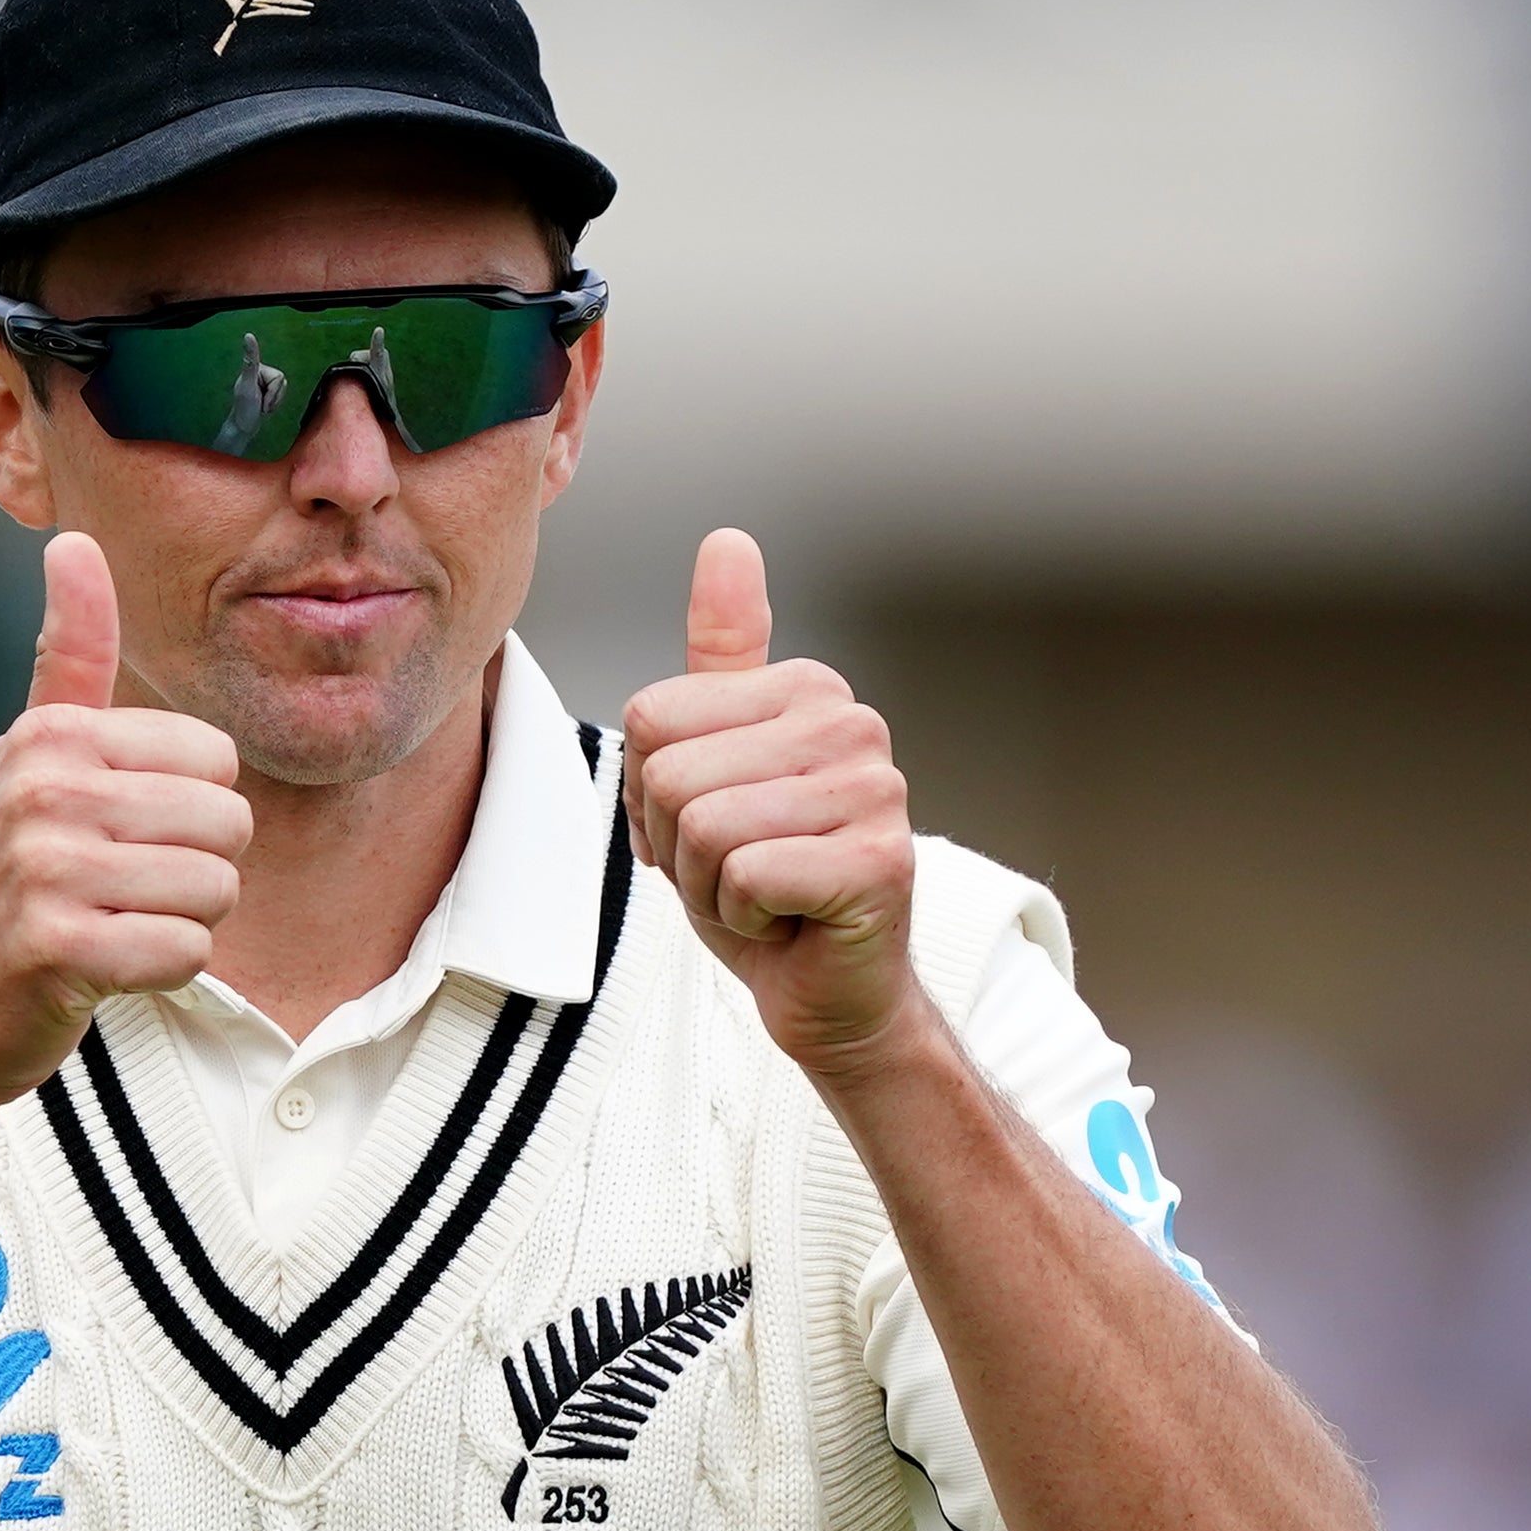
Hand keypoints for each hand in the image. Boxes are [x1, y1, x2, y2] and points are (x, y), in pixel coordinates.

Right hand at [0, 531, 250, 1110]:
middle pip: (229, 822)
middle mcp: (41, 788)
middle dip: (192, 873)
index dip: (186, 811)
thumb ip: (70, 658)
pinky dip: (160, 974)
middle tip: (115, 894)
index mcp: (49, 734)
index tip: (114, 838)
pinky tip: (101, 970)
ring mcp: (44, 867)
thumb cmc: (5, 884)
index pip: (217, 759)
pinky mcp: (58, 946)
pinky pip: (186, 952)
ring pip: (215, 889)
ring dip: (177, 924)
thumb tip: (74, 540)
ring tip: (108, 927)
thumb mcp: (29, 760)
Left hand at [619, 528, 924, 1069]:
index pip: (650, 719)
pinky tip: (790, 920)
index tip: (709, 830)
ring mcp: (874, 791)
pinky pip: (745, 875)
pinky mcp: (880, 862)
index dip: (650, 795)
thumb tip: (729, 539)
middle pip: (670, 772)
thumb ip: (722, 659)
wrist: (829, 991)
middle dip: (678, 847)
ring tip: (763, 894)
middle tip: (736, 873)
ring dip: (709, 886)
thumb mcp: (716, 765)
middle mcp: (851, 723)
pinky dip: (744, 917)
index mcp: (805, 688)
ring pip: (703, 825)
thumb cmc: (765, 885)